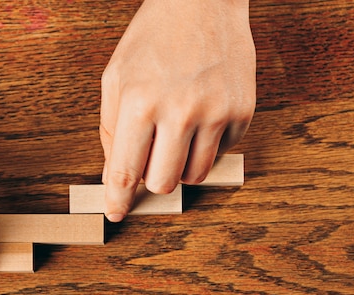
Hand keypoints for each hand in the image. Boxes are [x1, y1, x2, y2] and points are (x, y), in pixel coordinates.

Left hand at [100, 0, 255, 220]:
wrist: (202, 2)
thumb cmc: (154, 38)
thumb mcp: (116, 77)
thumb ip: (111, 130)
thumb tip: (115, 175)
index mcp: (140, 103)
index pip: (125, 171)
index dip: (118, 199)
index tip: (115, 213)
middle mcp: (180, 112)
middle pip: (162, 183)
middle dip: (152, 177)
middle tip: (152, 156)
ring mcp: (216, 113)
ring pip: (194, 176)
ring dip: (180, 164)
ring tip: (176, 133)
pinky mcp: (242, 112)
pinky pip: (221, 154)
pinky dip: (206, 146)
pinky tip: (201, 116)